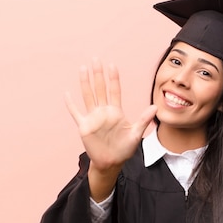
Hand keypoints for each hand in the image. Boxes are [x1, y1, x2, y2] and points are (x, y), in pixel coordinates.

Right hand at [65, 59, 156, 173]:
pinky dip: (71, 104)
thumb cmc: (124, 149)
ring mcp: (93, 118)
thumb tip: (155, 107)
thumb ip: (143, 120)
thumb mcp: (136, 134)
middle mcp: (104, 112)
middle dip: (98, 74)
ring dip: (85, 83)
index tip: (112, 65)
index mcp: (116, 112)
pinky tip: (66, 93)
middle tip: (95, 59)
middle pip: (100, 89)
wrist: (111, 163)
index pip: (114, 91)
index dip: (113, 78)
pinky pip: (76, 113)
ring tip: (83, 68)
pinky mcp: (84, 126)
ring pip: (88, 96)